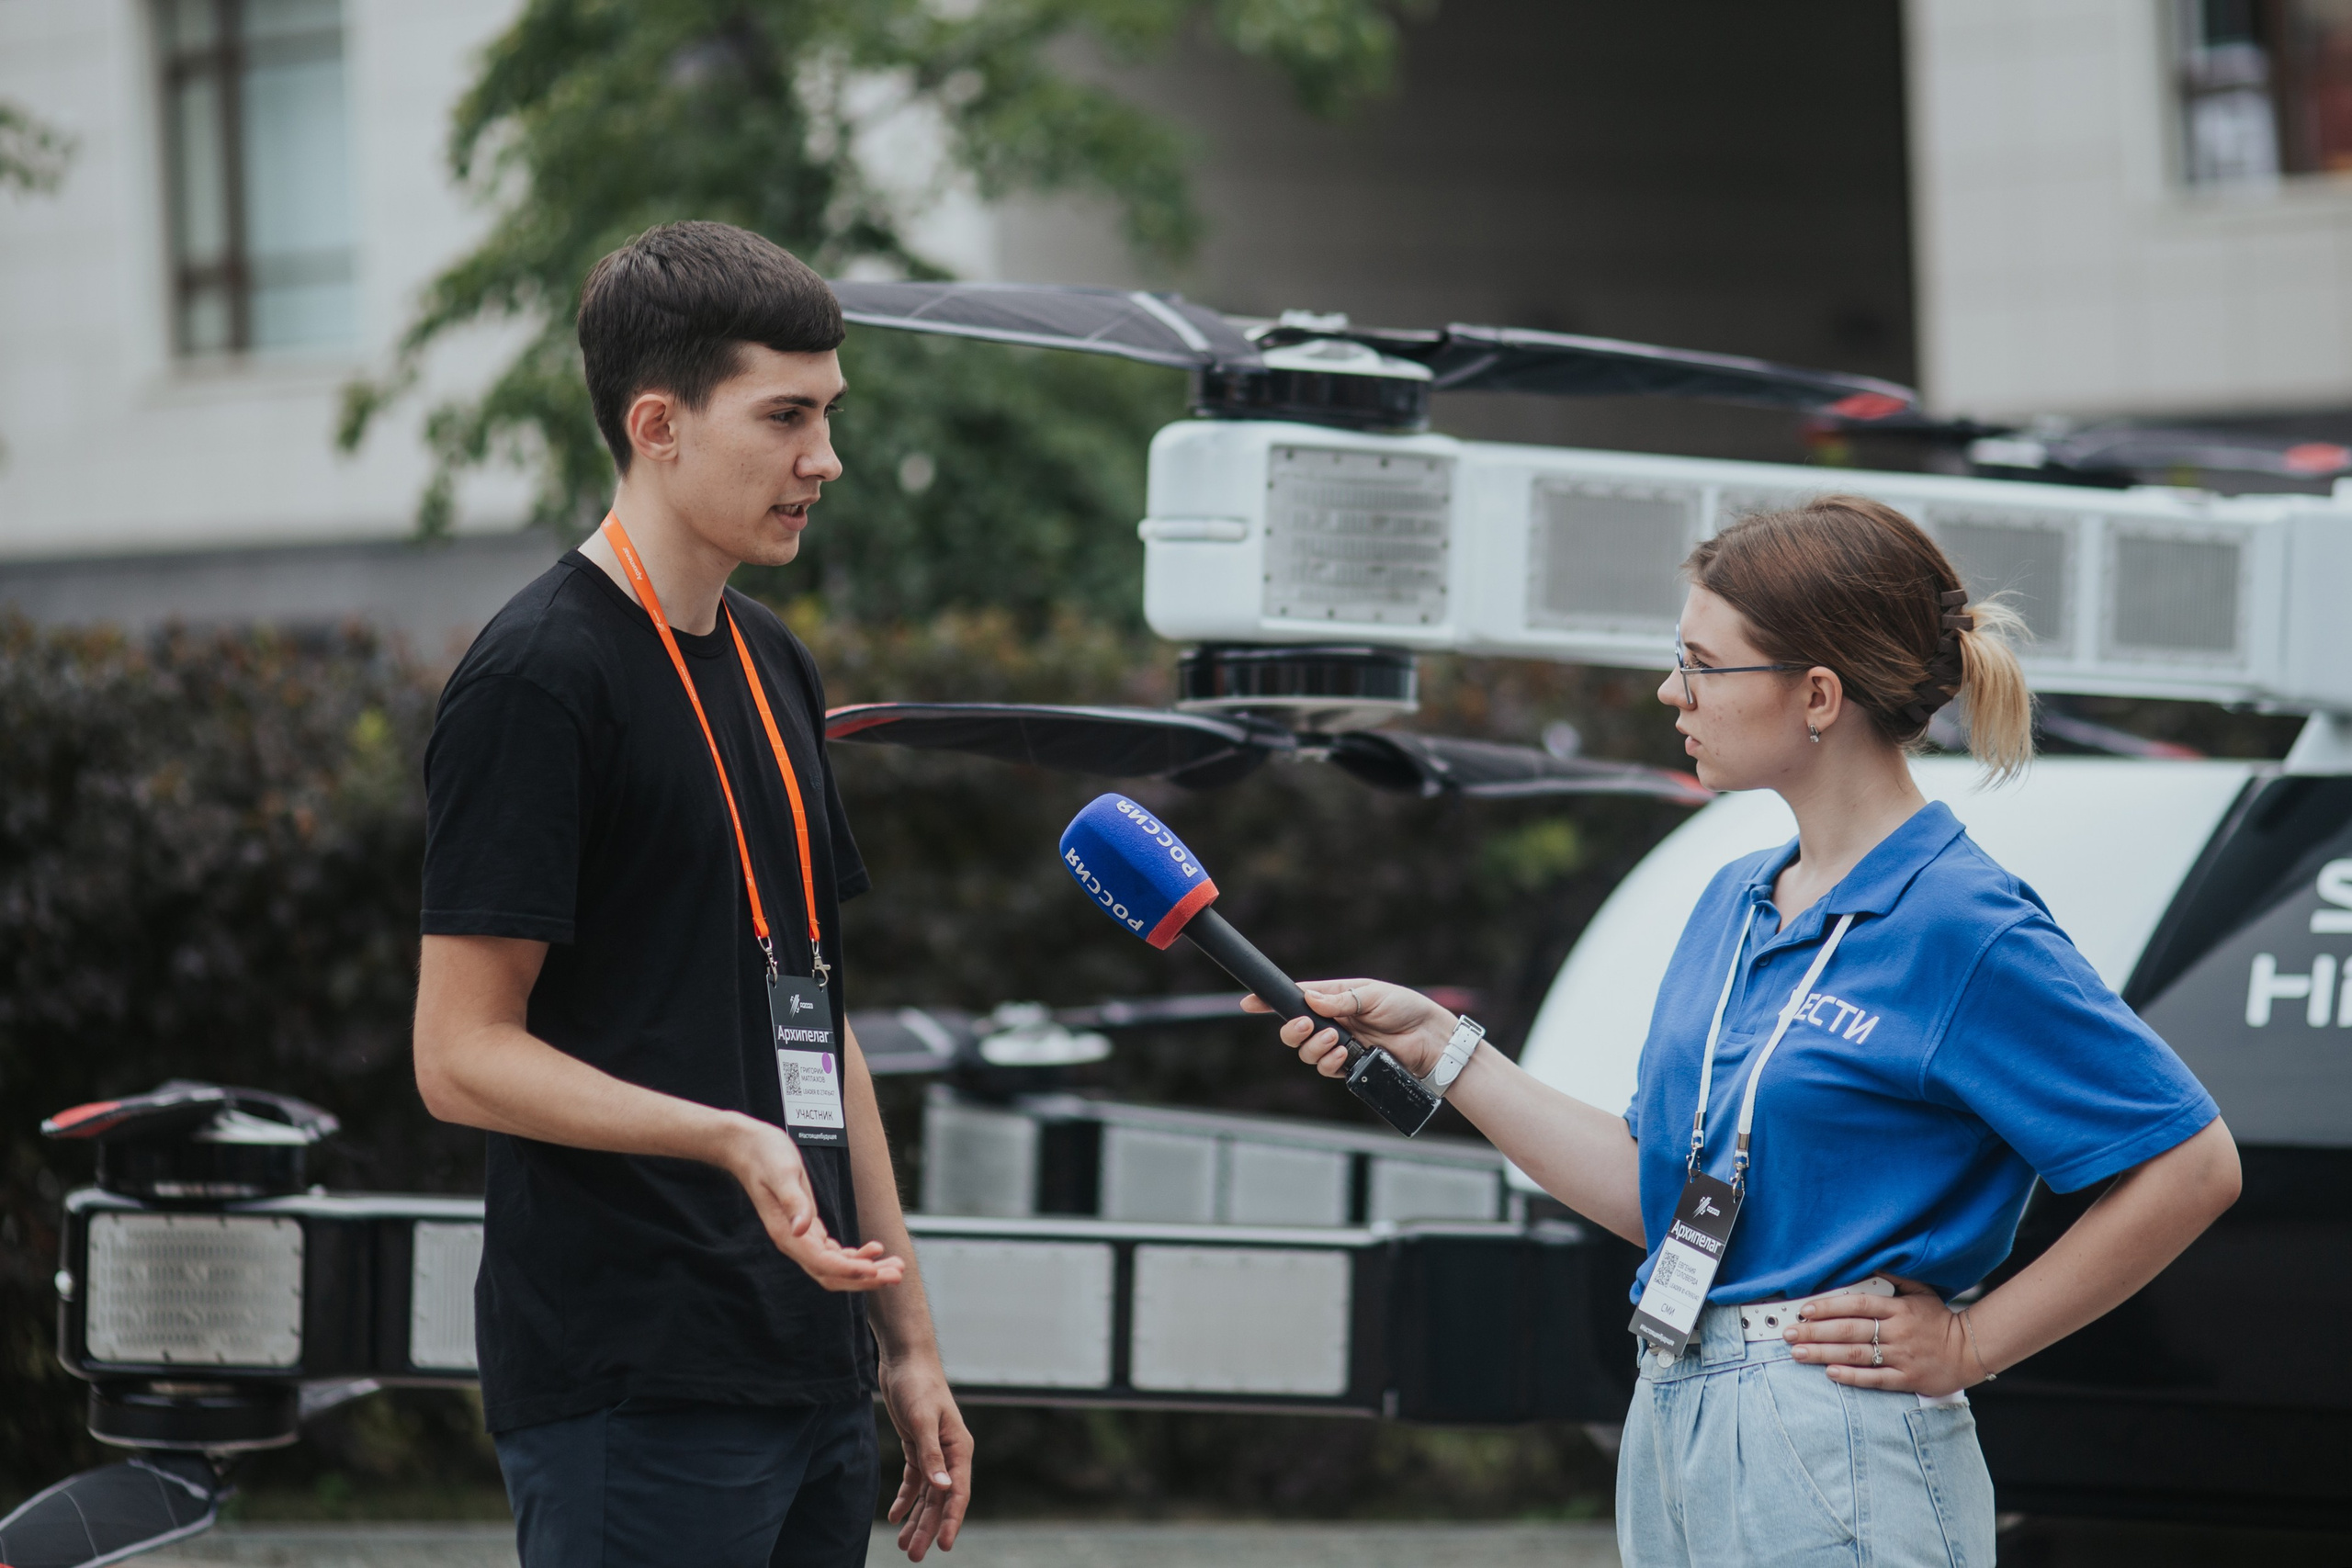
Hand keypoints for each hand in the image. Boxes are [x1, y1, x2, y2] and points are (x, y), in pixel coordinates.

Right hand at [720, 1116, 905, 1291]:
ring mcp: (801, 1238)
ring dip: (866, 1270)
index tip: (873, 1270)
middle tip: (898, 1275)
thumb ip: (794, 1202)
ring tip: (895, 1266)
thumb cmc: (764, 1156)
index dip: (848, 1270)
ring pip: (836, 1267)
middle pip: (832, 1274)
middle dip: (865, 1278)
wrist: (748, 1148)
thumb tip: (802, 1230)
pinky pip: (834, 1253)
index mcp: (786, 1234)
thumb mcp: (781, 1173)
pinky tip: (874, 1251)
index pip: (822, 1263)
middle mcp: (794, 1242)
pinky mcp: (808, 1229)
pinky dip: (855, 1257)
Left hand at [881, 1351, 970, 1559]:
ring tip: (904, 1545)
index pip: (958, 1492)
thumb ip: (932, 1456)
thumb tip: (944, 1490)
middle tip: (913, 1556)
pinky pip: (914, 1481)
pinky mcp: (917, 1446)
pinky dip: (905, 1499)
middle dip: (929, 1528)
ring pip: (928, 1495)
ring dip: (917, 1519)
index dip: (952, 1521)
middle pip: (941, 1499)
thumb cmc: (917, 1385)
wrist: (905, 1359)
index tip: (944, 1546)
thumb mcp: (922, 1420)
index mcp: (959, 1448)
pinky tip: (894, 1517)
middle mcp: (950, 1454)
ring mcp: (934, 1451)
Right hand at [1242, 979, 1453, 1078]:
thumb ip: (1341, 1000)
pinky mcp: (1350, 1065)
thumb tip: (1311, 1000)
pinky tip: (1343, 1055)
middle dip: (1292, 1030)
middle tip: (1307, 1025)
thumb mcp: (1373, 995)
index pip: (1296, 998)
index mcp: (1334, 998)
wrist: (1430, 1038)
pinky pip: (1326, 1068)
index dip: (1270, 1001)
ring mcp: (1339, 1045)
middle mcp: (1332, 1022)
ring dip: (1315, 1047)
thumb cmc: (1405, 1009)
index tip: (1249, 1003)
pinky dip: (1329, 1062)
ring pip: (1306, 1053)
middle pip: (1293, 1031)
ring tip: (1336, 1039)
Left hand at [1782, 1276, 1975, 1395]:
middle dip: (1815, 1331)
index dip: (1828, 1306)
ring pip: (1856, 1354)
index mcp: (1898, 1308)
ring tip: (1798, 1353)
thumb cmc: (1939, 1320)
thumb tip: (1870, 1263)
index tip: (1804, 1310)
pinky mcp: (1908, 1378)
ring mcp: (1902, 1356)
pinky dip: (1851, 1376)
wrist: (1971, 1350)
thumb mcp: (1920, 1292)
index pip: (1856, 1304)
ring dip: (1823, 1353)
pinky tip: (1829, 1372)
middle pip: (1849, 1330)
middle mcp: (1898, 1331)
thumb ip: (1894, 1278)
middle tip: (1789, 1333)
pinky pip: (1875, 1378)